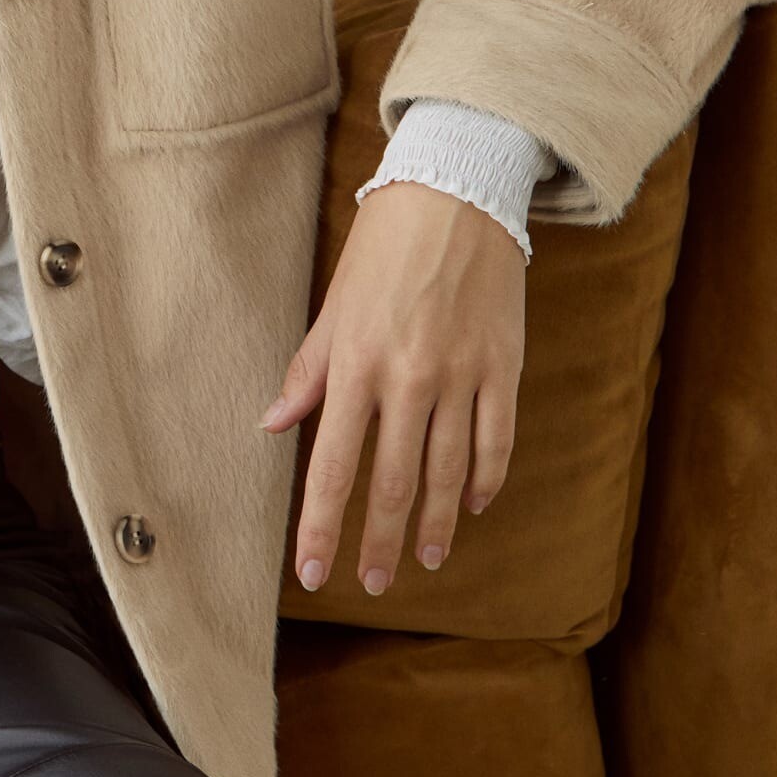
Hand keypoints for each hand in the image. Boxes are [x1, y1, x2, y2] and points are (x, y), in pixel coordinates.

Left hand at [262, 180, 524, 595]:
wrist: (456, 193)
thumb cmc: (383, 250)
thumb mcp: (333, 307)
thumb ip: (307, 373)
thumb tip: (272, 425)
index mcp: (355, 364)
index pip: (333, 466)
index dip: (322, 527)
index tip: (314, 573)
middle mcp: (408, 377)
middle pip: (393, 483)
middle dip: (381, 543)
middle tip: (372, 583)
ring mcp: (461, 375)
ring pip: (449, 473)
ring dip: (438, 526)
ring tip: (426, 561)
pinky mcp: (504, 367)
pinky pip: (496, 441)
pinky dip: (485, 481)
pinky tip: (474, 506)